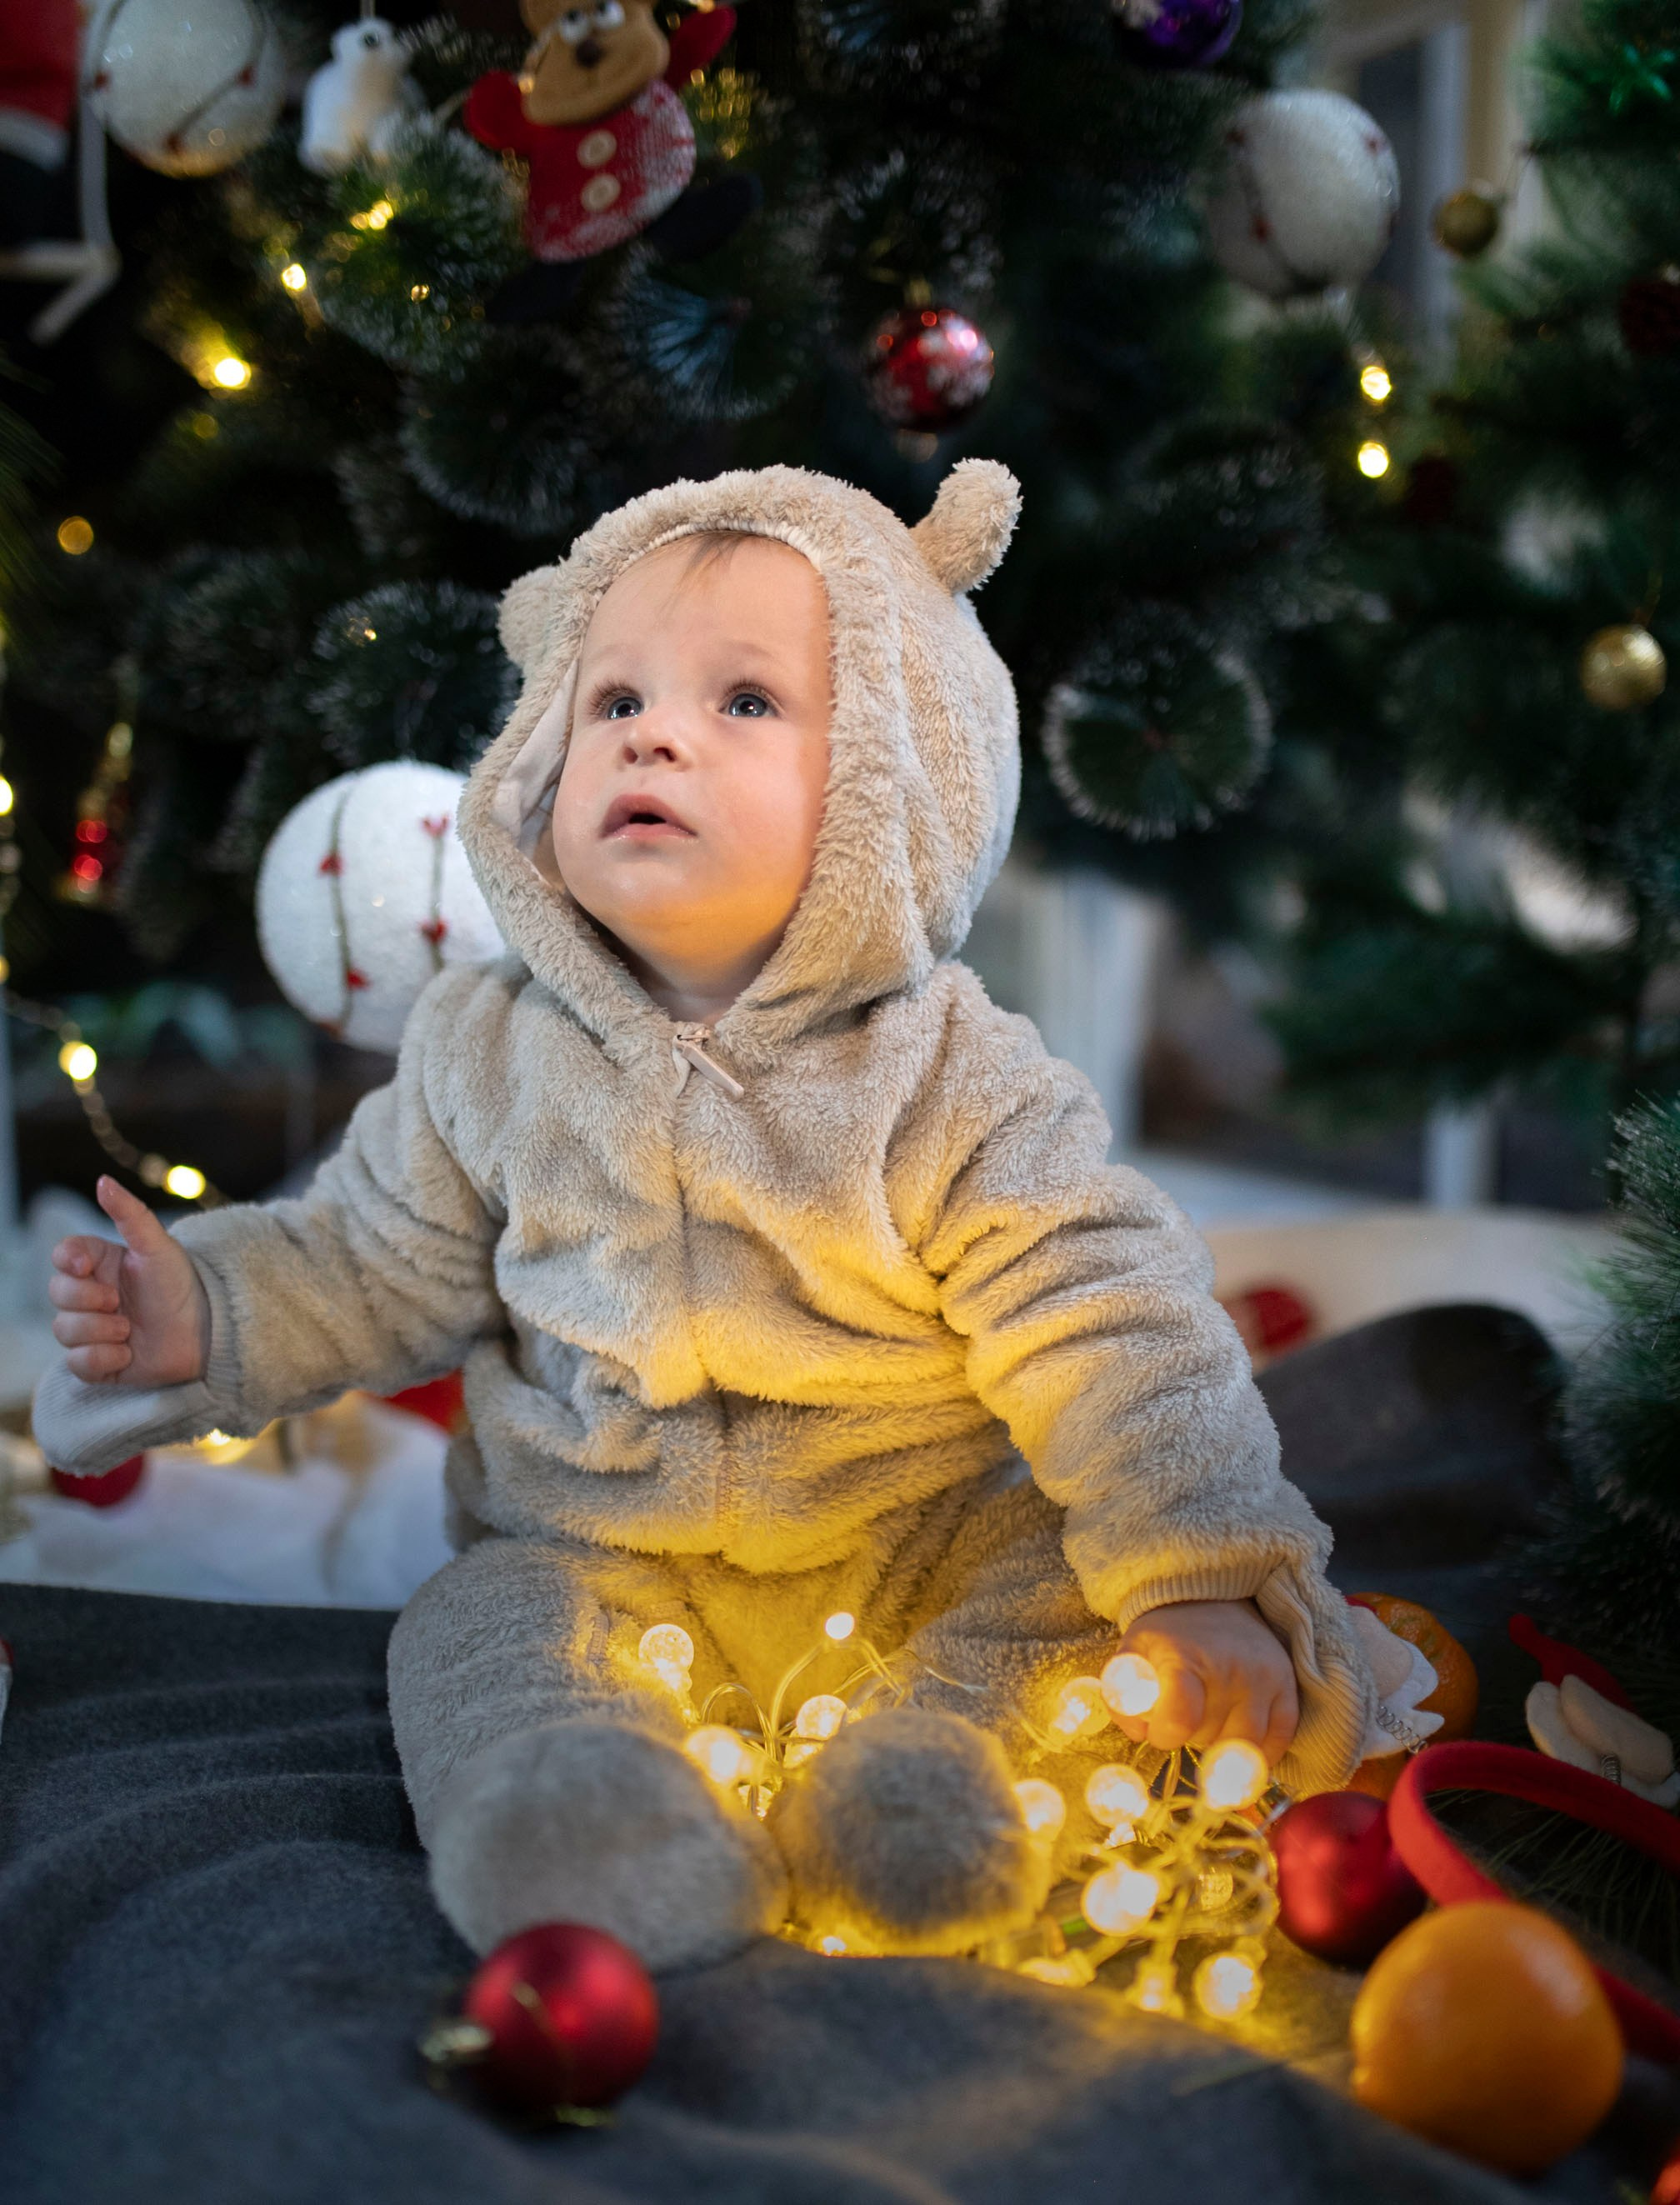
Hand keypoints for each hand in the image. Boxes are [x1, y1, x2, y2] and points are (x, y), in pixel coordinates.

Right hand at [49, 1175, 210, 1386]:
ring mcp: (93, 1329)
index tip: (87, 1266)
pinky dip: (100, 1359)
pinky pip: (76, 1364)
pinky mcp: (99, 1363)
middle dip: (87, 1300)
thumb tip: (102, 1180)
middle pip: (57, 1293)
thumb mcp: (159, 1246)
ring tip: (130, 1330)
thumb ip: (131, 1214)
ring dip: (99, 1331)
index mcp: (101, 1264)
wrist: (208, 1332)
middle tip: (119, 1303)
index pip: (62, 1255)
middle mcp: (92, 1295)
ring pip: (64, 1330)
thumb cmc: (183, 1285)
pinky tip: (127, 1353)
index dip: (67, 1260)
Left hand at [1111, 1598, 1298, 1768]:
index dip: (1165, 1736)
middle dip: (1191, 1738)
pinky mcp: (1286, 1685)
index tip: (1160, 1731)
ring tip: (1210, 1722)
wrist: (1212, 1599)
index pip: (1180, 1718)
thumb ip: (1122, 1697)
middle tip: (1185, 1716)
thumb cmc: (1167, 1635)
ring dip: (1223, 1745)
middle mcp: (1229, 1667)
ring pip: (1245, 1745)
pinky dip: (1259, 1750)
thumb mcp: (1132, 1654)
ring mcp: (1264, 1677)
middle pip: (1210, 1737)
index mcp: (1184, 1658)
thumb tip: (1140, 1734)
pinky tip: (1239, 1736)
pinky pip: (1279, 1739)